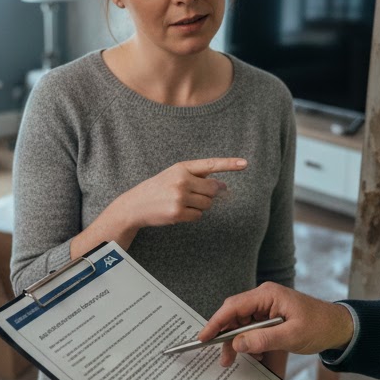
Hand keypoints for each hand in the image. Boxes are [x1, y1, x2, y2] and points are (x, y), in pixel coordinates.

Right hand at [115, 157, 246, 231]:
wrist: (134, 205)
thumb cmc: (158, 189)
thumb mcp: (175, 176)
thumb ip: (199, 178)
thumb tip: (224, 186)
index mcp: (181, 167)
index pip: (210, 164)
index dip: (229, 164)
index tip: (245, 163)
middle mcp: (181, 180)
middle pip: (212, 190)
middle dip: (208, 194)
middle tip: (192, 195)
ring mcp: (179, 197)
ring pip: (207, 204)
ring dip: (200, 206)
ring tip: (182, 203)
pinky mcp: (178, 213)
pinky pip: (199, 216)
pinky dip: (192, 215)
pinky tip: (178, 212)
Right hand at [195, 282, 355, 367]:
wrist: (339, 328)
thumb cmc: (320, 326)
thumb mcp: (292, 335)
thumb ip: (264, 339)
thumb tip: (238, 344)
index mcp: (268, 295)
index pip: (234, 306)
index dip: (216, 322)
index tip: (203, 337)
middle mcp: (264, 299)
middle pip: (234, 317)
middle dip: (227, 338)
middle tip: (223, 359)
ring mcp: (266, 308)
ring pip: (241, 326)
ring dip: (239, 344)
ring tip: (240, 361)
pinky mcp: (270, 319)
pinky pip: (252, 331)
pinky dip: (251, 344)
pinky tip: (257, 356)